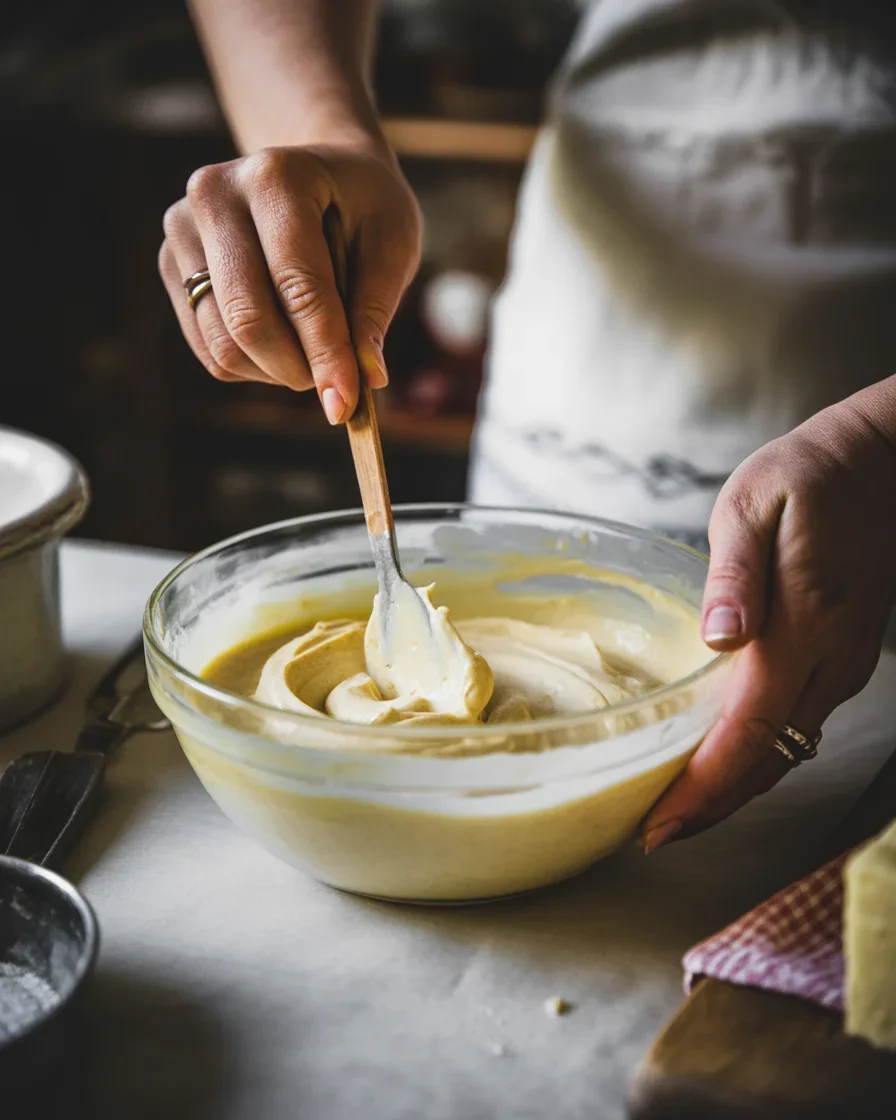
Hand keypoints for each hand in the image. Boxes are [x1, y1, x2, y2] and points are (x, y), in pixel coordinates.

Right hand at [159, 138, 421, 422]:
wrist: (320, 170)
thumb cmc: (364, 205)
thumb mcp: (392, 243)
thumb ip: (375, 309)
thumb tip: (367, 381)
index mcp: (275, 176)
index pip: (296, 284)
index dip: (324, 351)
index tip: (347, 404)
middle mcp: (214, 195)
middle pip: (247, 318)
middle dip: (297, 369)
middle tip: (337, 388)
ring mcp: (183, 230)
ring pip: (223, 343)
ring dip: (276, 372)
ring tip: (314, 355)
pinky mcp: (172, 265)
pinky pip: (209, 348)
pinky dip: (253, 367)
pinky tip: (285, 344)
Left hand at [643, 388, 895, 850]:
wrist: (884, 462)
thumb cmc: (809, 475)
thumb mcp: (754, 503)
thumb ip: (736, 574)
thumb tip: (720, 636)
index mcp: (804, 625)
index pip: (748, 731)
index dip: (704, 786)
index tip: (660, 823)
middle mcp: (831, 660)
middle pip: (769, 760)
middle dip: (711, 806)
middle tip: (652, 833)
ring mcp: (845, 663)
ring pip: (787, 751)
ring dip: (734, 787)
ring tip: (676, 809)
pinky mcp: (845, 657)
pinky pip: (798, 726)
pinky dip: (757, 756)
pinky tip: (721, 759)